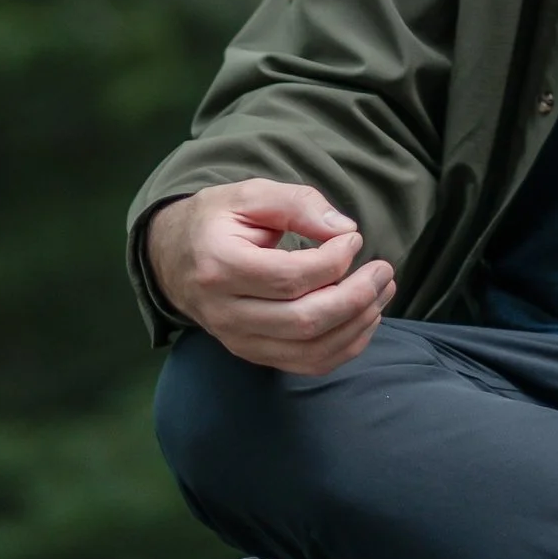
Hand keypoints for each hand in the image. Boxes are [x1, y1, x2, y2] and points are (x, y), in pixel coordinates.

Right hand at [145, 179, 394, 373]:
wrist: (173, 257)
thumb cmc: (217, 220)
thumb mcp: (251, 194)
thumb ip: (297, 204)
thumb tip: (343, 229)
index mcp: (219, 266)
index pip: (289, 278)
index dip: (333, 261)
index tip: (354, 238)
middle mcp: (225, 312)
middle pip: (303, 321)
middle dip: (356, 298)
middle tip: (383, 270)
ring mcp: (237, 340)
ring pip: (309, 350)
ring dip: (357, 324)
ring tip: (383, 291)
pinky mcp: (252, 354)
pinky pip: (306, 364)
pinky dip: (344, 347)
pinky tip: (366, 318)